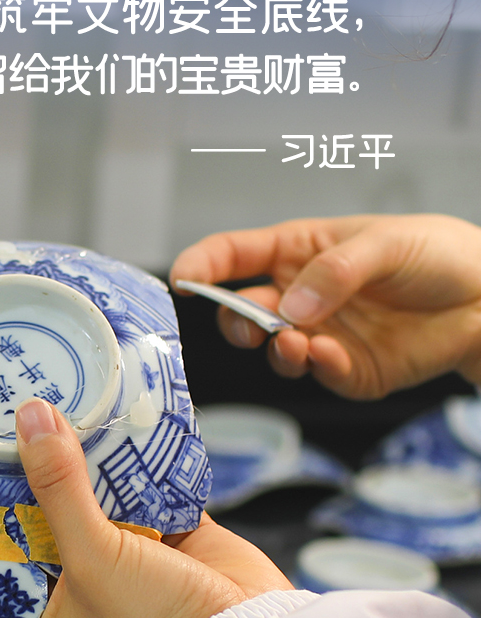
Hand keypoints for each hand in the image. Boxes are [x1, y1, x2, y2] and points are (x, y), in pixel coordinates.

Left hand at [15, 399, 291, 617]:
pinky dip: (138, 456)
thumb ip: (60, 486)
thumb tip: (31, 418)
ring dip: (87, 454)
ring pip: (96, 491)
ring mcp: (127, 554)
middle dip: (38, 465)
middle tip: (14, 408)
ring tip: (62, 399)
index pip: (2, 543)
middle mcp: (81, 578)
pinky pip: (146, 484)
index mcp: (46, 605)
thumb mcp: (93, 556)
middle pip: (48, 510)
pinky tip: (119, 415)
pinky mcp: (170, 531)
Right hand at [171, 213, 480, 398]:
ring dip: (276, 350)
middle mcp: (302, 294)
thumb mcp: (385, 243)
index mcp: (299, 250)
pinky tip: (330, 355)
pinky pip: (319, 374)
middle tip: (251, 326)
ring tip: (295, 343)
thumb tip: (292, 307)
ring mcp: (323, 334)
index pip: (234, 254)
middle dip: (236, 321)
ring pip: (274, 350)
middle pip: (243, 311)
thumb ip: (335, 272)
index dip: (202, 266)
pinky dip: (318, 367)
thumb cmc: (436, 254)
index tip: (181, 280)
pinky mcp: (348, 370)